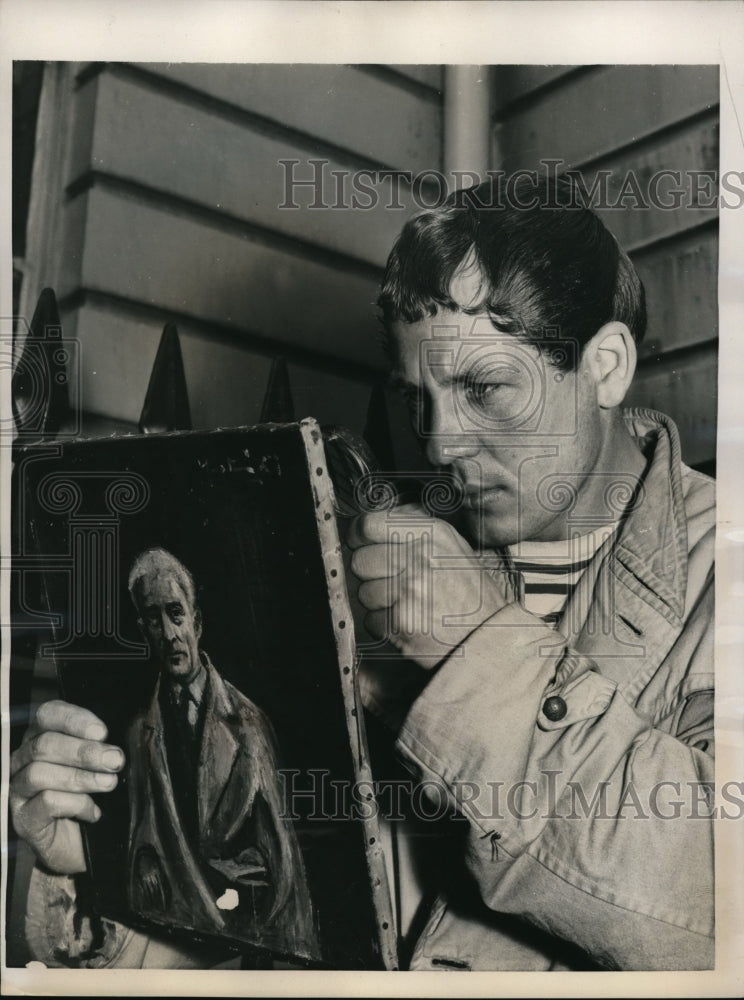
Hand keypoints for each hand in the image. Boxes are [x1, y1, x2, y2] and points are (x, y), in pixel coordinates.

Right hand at [9, 700, 124, 874]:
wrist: (81, 845)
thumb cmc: (91, 794)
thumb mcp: (99, 765)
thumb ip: (102, 746)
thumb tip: (116, 742)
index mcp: (41, 736)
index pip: (48, 715)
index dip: (74, 719)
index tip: (103, 731)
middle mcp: (23, 760)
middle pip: (44, 745)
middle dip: (85, 752)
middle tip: (115, 760)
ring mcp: (19, 791)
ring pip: (40, 773)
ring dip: (81, 777)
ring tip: (109, 783)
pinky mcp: (22, 819)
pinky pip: (45, 803)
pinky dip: (75, 804)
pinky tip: (94, 811)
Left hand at [347, 504, 510, 666]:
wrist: (489, 635)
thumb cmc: (468, 592)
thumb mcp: (452, 546)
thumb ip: (413, 528)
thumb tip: (369, 524)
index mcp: (432, 533)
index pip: (368, 525)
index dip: (359, 536)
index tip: (361, 544)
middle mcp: (420, 558)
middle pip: (360, 560)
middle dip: (370, 573)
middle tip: (392, 581)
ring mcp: (409, 592)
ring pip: (364, 592)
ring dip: (379, 602)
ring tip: (406, 603)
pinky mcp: (401, 623)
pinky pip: (371, 620)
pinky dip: (384, 625)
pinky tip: (408, 621)